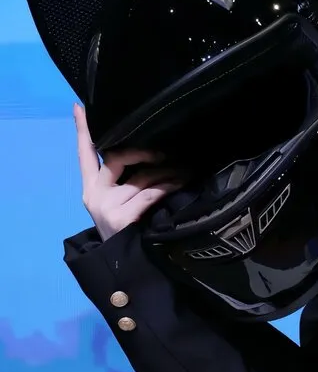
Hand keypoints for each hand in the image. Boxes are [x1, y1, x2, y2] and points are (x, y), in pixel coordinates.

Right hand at [73, 103, 187, 240]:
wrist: (123, 265)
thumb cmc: (126, 230)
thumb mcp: (119, 203)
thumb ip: (125, 182)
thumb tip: (149, 156)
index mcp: (90, 188)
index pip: (84, 154)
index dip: (82, 130)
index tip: (80, 107)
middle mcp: (94, 194)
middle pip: (117, 159)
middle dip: (144, 153)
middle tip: (165, 154)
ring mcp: (106, 206)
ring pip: (141, 177)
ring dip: (167, 172)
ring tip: (184, 171)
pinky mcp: (121, 217)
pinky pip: (151, 193)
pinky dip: (169, 186)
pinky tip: (180, 183)